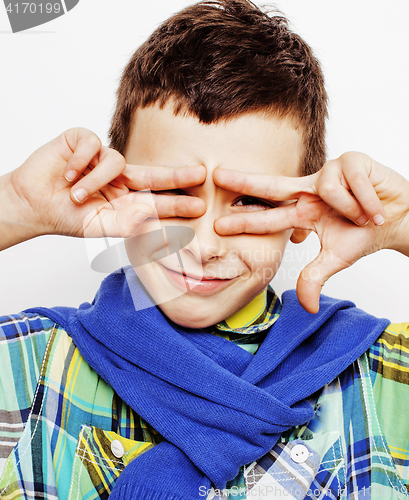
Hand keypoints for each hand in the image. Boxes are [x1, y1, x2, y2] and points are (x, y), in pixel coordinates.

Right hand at [1, 127, 205, 247]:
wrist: (32, 204)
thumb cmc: (67, 216)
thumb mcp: (99, 226)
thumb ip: (126, 224)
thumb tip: (152, 218)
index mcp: (124, 198)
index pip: (154, 199)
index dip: (176, 202)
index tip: (199, 207)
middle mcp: (118, 177)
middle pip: (152, 174)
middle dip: (176, 176)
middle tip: (201, 175)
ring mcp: (101, 158)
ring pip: (116, 161)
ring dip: (95, 181)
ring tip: (76, 195)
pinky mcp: (82, 141)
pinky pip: (92, 145)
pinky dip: (79, 163)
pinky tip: (66, 175)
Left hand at [213, 152, 408, 312]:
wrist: (400, 219)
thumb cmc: (365, 234)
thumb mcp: (336, 258)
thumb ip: (315, 276)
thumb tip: (305, 306)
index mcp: (303, 212)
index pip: (269, 217)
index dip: (245, 220)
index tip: (218, 225)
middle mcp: (310, 190)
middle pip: (273, 185)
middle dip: (244, 181)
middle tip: (216, 176)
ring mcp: (329, 173)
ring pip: (326, 189)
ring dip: (349, 210)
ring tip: (365, 217)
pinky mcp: (351, 160)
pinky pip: (349, 182)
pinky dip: (365, 201)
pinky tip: (375, 207)